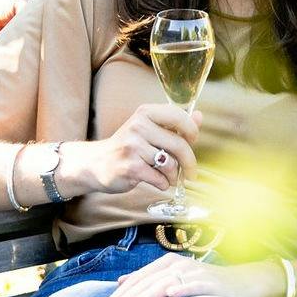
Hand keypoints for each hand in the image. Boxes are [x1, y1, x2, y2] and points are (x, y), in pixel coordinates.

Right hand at [71, 103, 196, 202]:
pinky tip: (157, 181)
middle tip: (191, 173)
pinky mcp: (130, 167)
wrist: (96, 163)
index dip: (192, 131)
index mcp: (145, 113)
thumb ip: (174, 124)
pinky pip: (160, 179)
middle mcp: (138, 126)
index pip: (178, 116)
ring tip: (168, 176)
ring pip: (170, 164)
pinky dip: (163, 183)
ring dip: (174, 175)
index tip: (193, 141)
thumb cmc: (128, 147)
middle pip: (179, 144)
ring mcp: (133, 147)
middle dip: (189, 162)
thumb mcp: (149, 129)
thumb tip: (199, 116)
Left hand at [103, 250, 232, 296]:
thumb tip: (121, 282)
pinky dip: (183, 289)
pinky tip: (171, 295)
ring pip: (164, 284)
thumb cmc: (203, 285)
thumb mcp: (174, 279)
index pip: (137, 279)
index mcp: (166, 264)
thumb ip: (148, 280)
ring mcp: (194, 273)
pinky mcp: (211, 283)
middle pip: (146, 283)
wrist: (241, 283)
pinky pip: (194, 286)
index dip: (119, 295)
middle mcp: (177, 265)